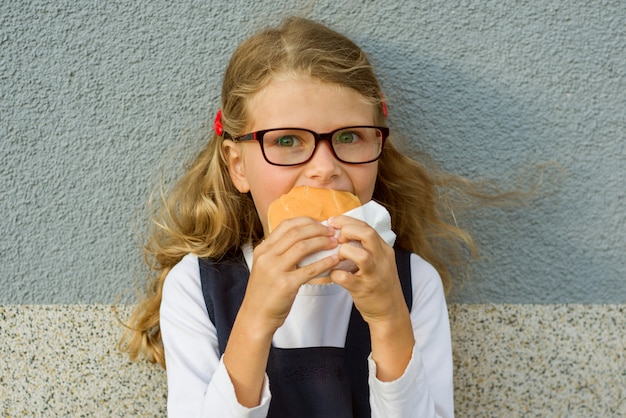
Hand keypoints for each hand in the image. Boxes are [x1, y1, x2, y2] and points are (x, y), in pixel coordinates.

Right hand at [224, 216, 339, 405]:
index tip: (320, 223)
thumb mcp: (266, 267)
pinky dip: (324, 262)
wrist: (256, 317)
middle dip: (318, 229)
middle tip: (332, 231)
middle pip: (296, 233)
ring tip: (335, 243)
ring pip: (303, 247)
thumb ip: (280, 252)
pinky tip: (334, 260)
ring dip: (322, 242)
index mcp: (263, 249)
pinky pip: (309, 269)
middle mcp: (267, 256)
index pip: (286, 225)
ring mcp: (275, 270)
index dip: (306, 221)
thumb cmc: (265, 293)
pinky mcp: (285, 285)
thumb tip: (303, 239)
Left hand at [328, 215, 413, 381]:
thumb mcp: (377, 261)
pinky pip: (347, 279)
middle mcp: (382, 260)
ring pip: (361, 256)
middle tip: (336, 236)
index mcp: (384, 250)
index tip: (333, 221)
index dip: (348, 221)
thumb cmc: (378, 283)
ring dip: (344, 252)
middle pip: (367, 235)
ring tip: (337, 255)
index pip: (367, 227)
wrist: (390, 311)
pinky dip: (336, 273)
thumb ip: (363, 247)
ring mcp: (374, 276)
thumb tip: (338, 232)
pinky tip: (332, 273)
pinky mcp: (365, 290)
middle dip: (347, 230)